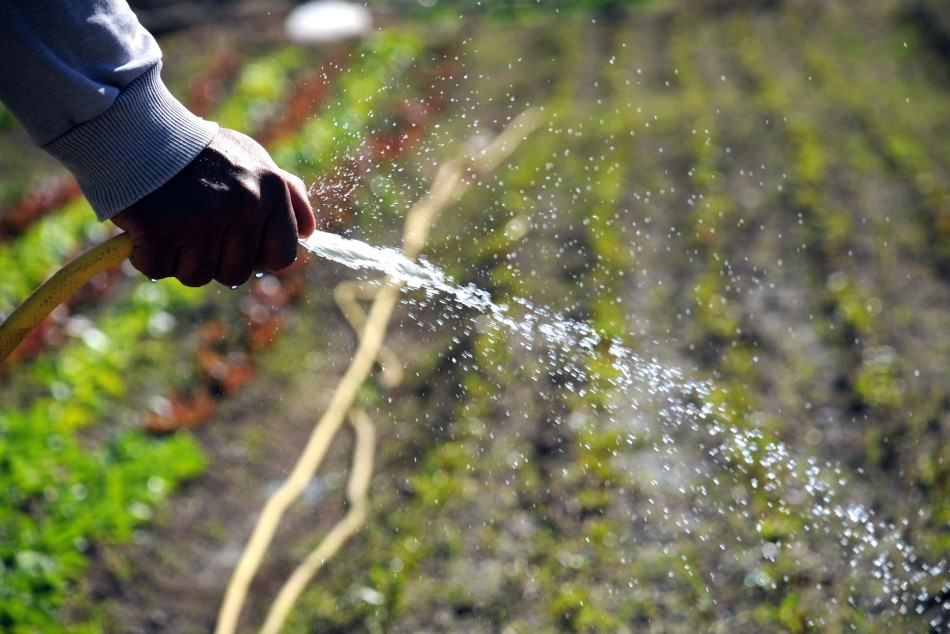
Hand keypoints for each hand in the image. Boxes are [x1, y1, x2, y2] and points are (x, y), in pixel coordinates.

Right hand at [110, 128, 315, 286]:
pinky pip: (157, 268)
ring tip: (171, 220)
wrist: (137, 129)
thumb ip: (285, 193)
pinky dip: (145, 254)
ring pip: (197, 275)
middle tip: (194, 228)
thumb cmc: (198, 150)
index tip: (236, 246)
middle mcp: (243, 205)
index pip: (283, 255)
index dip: (258, 258)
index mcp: (270, 189)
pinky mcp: (161, 229)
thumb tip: (309, 231)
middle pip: (236, 273)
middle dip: (214, 259)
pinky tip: (145, 225)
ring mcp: (203, 218)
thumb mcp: (252, 159)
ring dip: (179, 258)